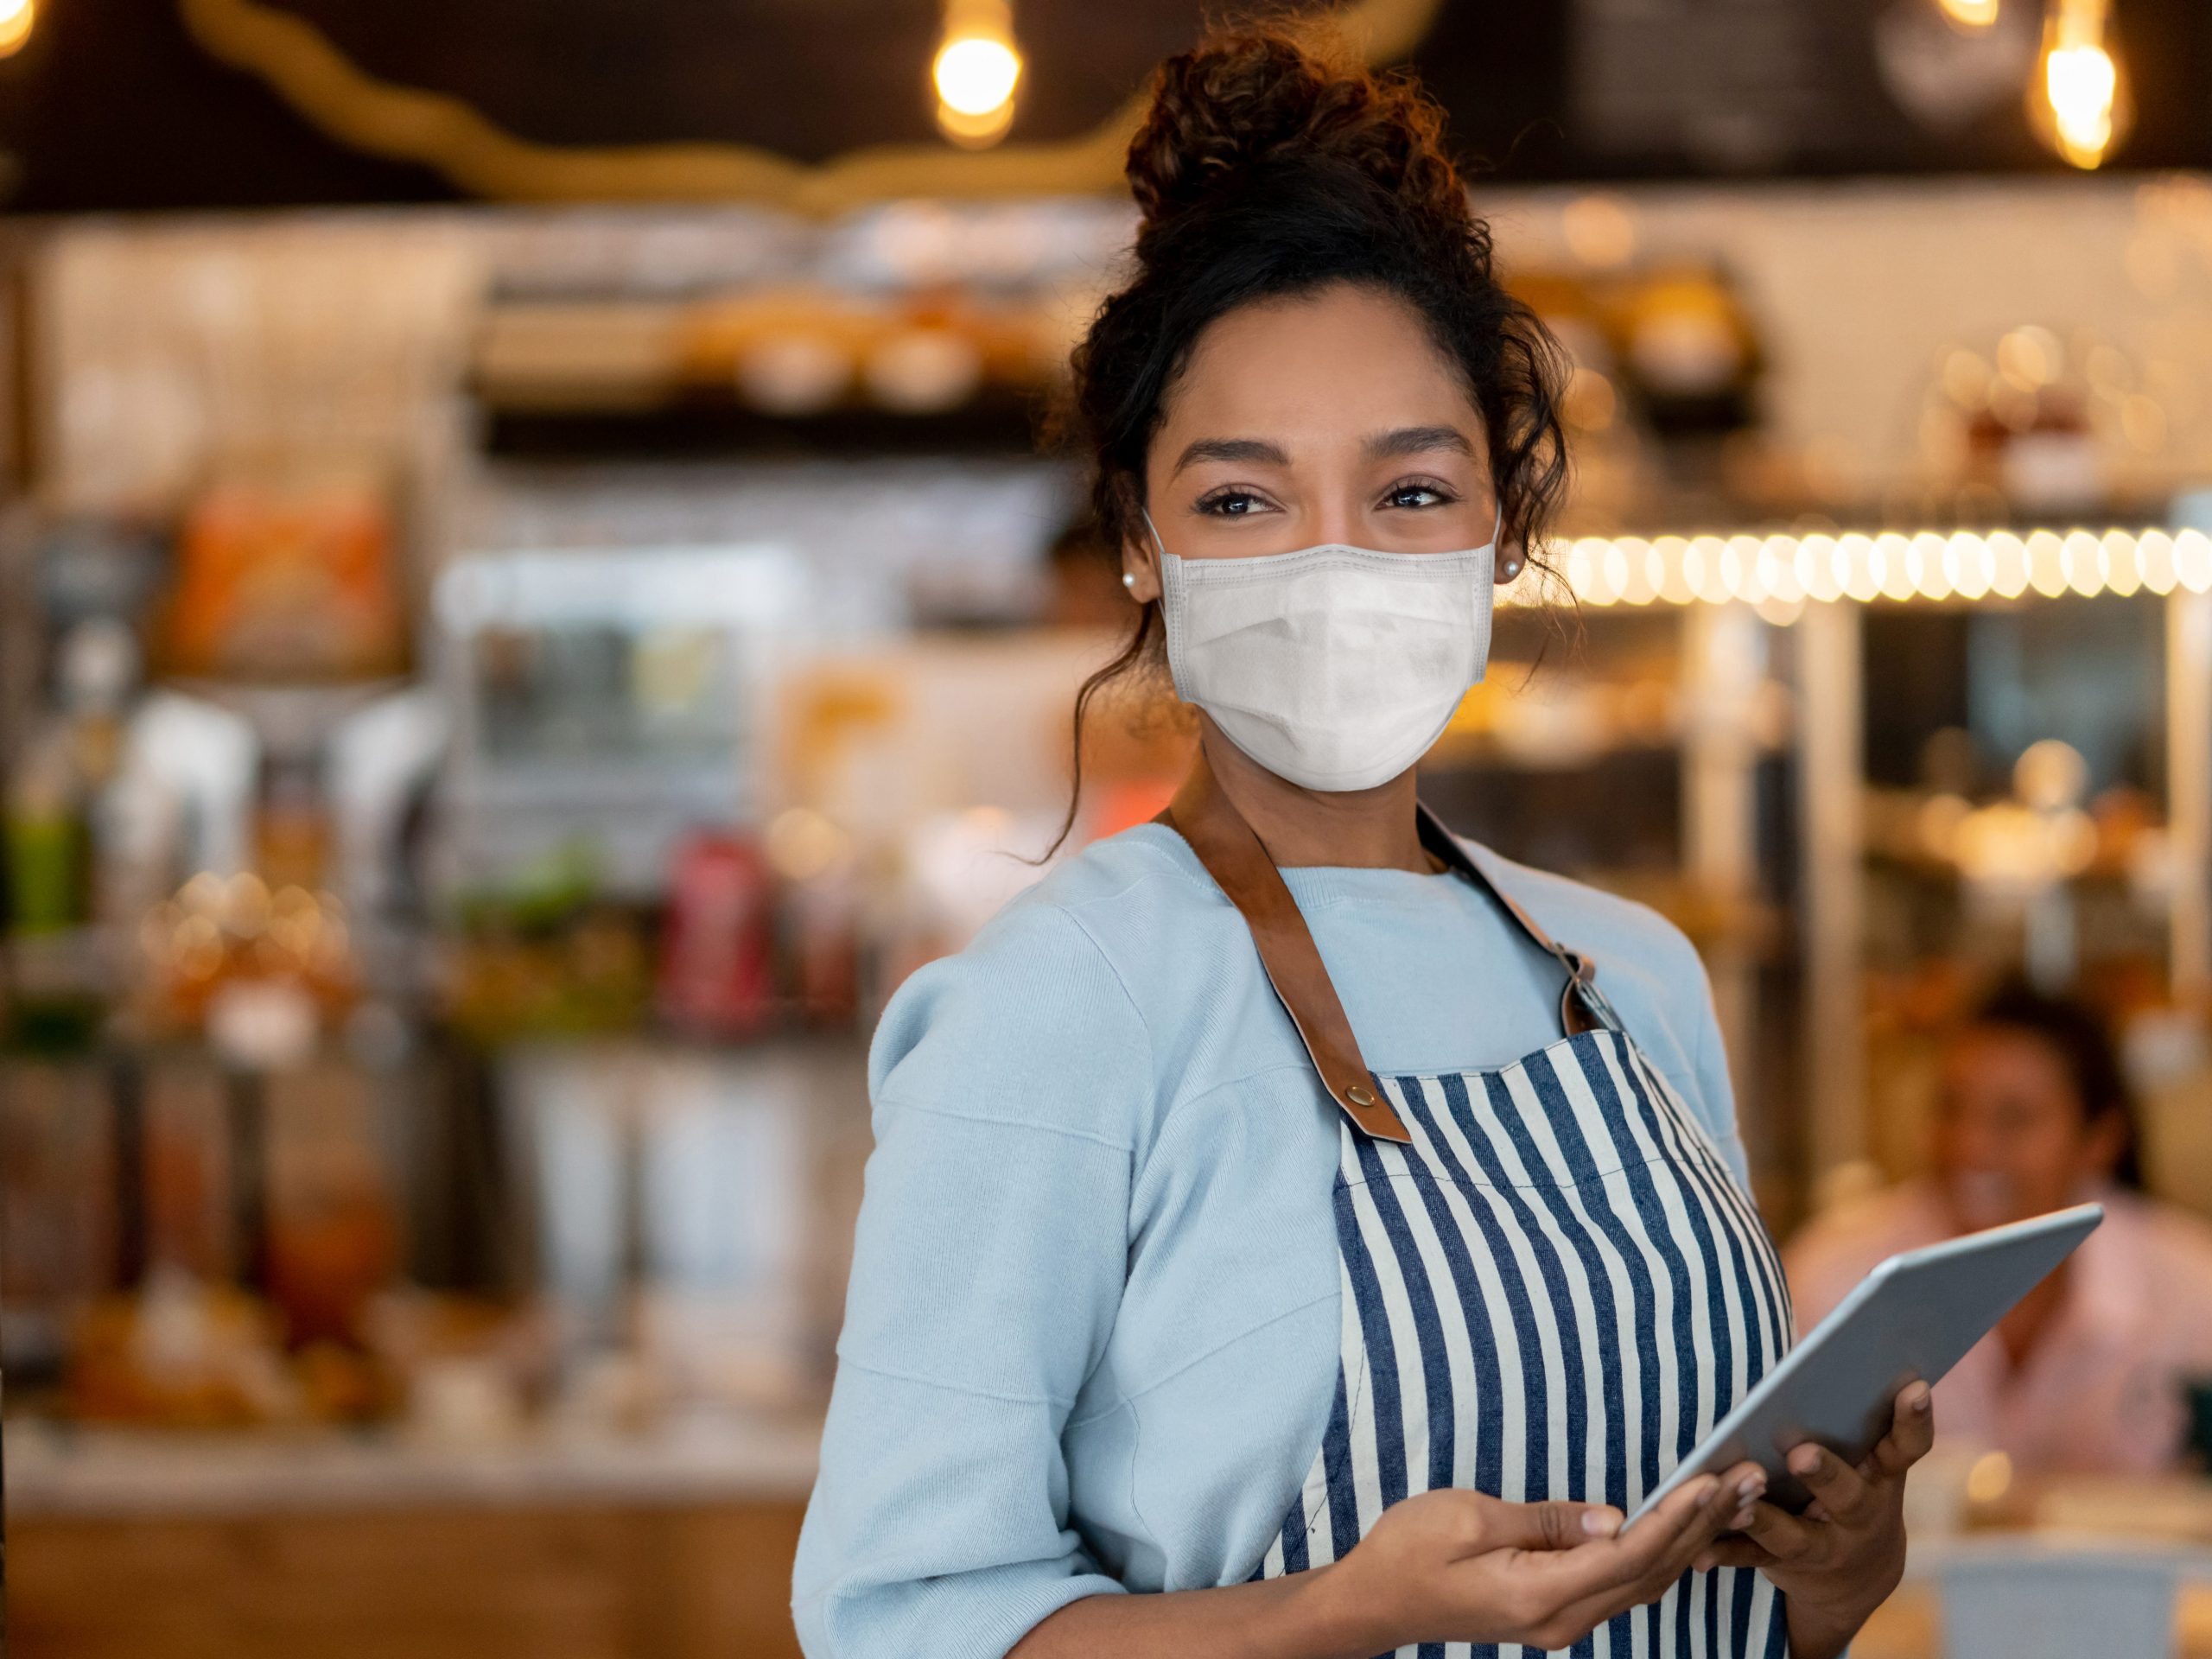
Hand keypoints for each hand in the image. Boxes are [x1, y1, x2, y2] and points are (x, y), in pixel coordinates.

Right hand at [1316, 1460, 1767, 1653]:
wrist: (1373, 1601)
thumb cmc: (1408, 1550)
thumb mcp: (1468, 1518)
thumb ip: (1545, 1521)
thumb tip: (1612, 1518)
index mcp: (1540, 1596)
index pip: (1628, 1554)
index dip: (1674, 1517)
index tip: (1713, 1479)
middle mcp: (1562, 1619)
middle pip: (1650, 1572)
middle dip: (1703, 1524)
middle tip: (1749, 1479)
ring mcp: (1559, 1621)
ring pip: (1644, 1582)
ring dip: (1692, 1539)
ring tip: (1736, 1499)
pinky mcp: (1553, 1611)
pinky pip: (1623, 1584)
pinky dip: (1663, 1554)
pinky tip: (1686, 1531)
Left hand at [1695, 1381, 1935, 1658]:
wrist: (1855, 1576)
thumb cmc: (1849, 1483)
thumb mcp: (1864, 1455)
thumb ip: (1850, 1414)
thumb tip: (1834, 1348)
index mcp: (1881, 1476)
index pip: (1906, 1447)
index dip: (1914, 1419)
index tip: (1915, 1386)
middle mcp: (1860, 1516)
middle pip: (1847, 1496)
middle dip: (1825, 1474)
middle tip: (1801, 1453)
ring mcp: (1824, 1546)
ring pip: (1794, 1536)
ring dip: (1763, 1519)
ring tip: (1737, 1503)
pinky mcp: (1784, 1566)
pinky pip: (1751, 1559)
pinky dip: (1725, 1553)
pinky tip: (1698, 1552)